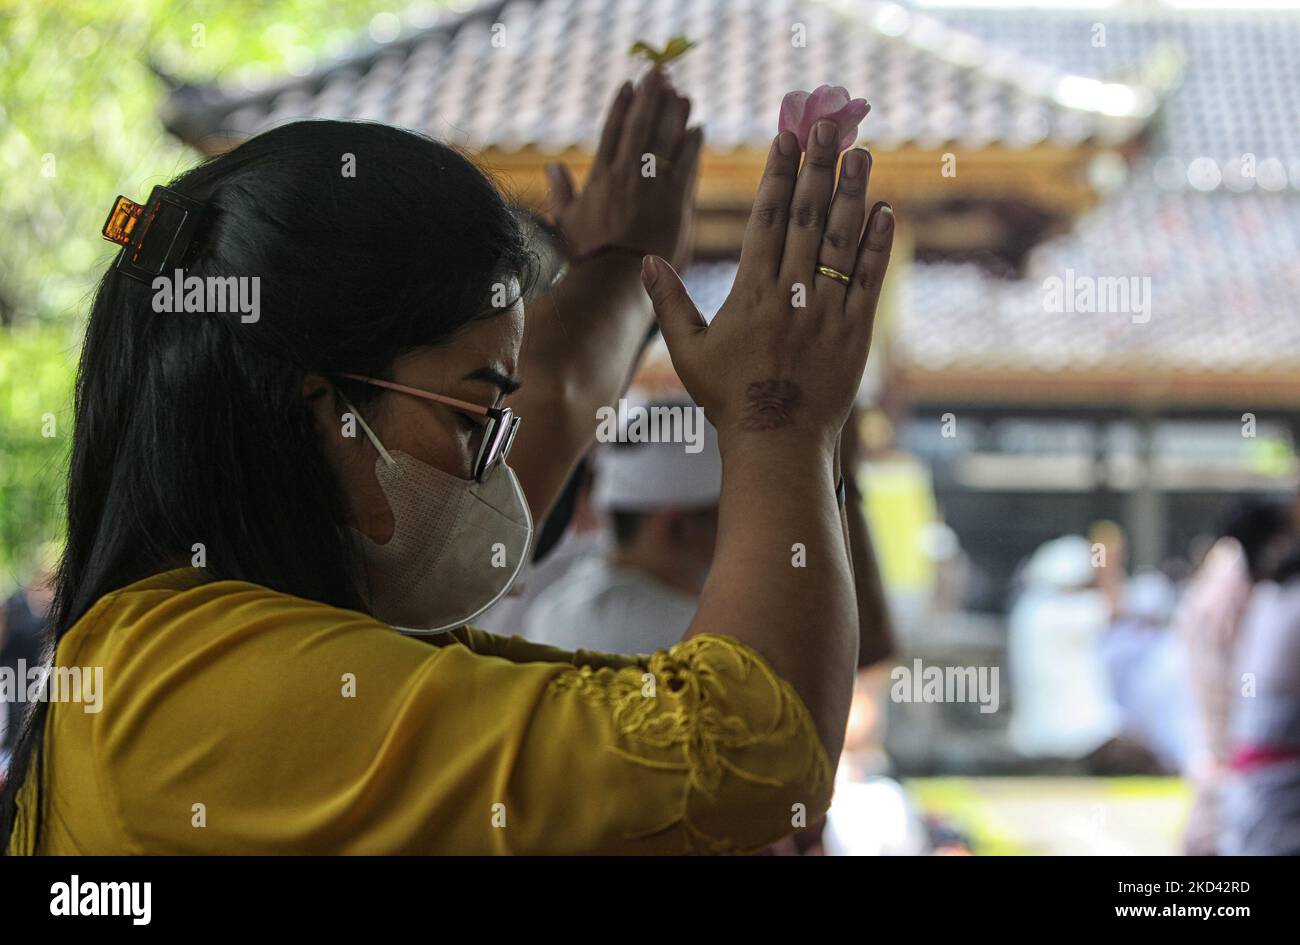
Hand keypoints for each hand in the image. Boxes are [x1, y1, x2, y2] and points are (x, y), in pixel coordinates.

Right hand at [546, 70, 701, 267]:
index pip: (612, 131)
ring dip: (675, 114)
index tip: (629, 85)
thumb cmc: (587, 255)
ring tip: (682, 95)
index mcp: (601, 177)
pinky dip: (692, 146)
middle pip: (642, 126)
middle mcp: (627, 176)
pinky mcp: (676, 203)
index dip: (621, 106)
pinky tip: (698, 130)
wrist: (614, 278)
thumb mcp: (565, 221)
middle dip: (651, 97)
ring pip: (666, 141)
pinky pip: (687, 166)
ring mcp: (653, 187)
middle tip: (661, 73)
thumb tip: (552, 167)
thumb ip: (561, 191)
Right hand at [641, 121, 893, 449]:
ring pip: (842, 241)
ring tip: (860, 153)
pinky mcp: (855, 331)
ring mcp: (826, 311)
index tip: (786, 140)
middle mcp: (791, 294)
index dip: (778, 176)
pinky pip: (870, 280)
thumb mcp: (687, 351)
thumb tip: (646, 261)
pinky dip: (878, 246)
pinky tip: (885, 212)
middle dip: (818, 168)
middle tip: (828, 127)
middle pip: (808, 218)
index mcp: (751, 293)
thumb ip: (669, 302)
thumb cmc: (728, 398)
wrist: (776, 441)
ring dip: (852, 193)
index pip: (767, 220)